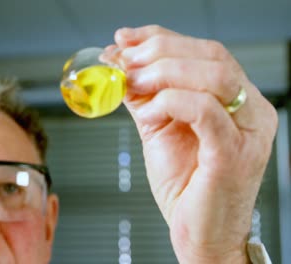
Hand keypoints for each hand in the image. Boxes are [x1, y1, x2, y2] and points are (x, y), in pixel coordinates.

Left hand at [106, 25, 277, 262]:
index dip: (161, 37)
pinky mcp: (234, 155)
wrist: (200, 235)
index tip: (124, 38)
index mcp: (236, 100)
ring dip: (163, 71)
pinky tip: (149, 109)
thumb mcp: (160, 129)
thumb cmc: (185, 185)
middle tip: (122, 61)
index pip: (205, 50)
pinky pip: (206, 110)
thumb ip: (145, 96)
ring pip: (213, 75)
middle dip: (157, 51)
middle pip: (211, 55)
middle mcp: (250, 110)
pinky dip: (171, 100)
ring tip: (131, 82)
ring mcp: (248, 131)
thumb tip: (119, 65)